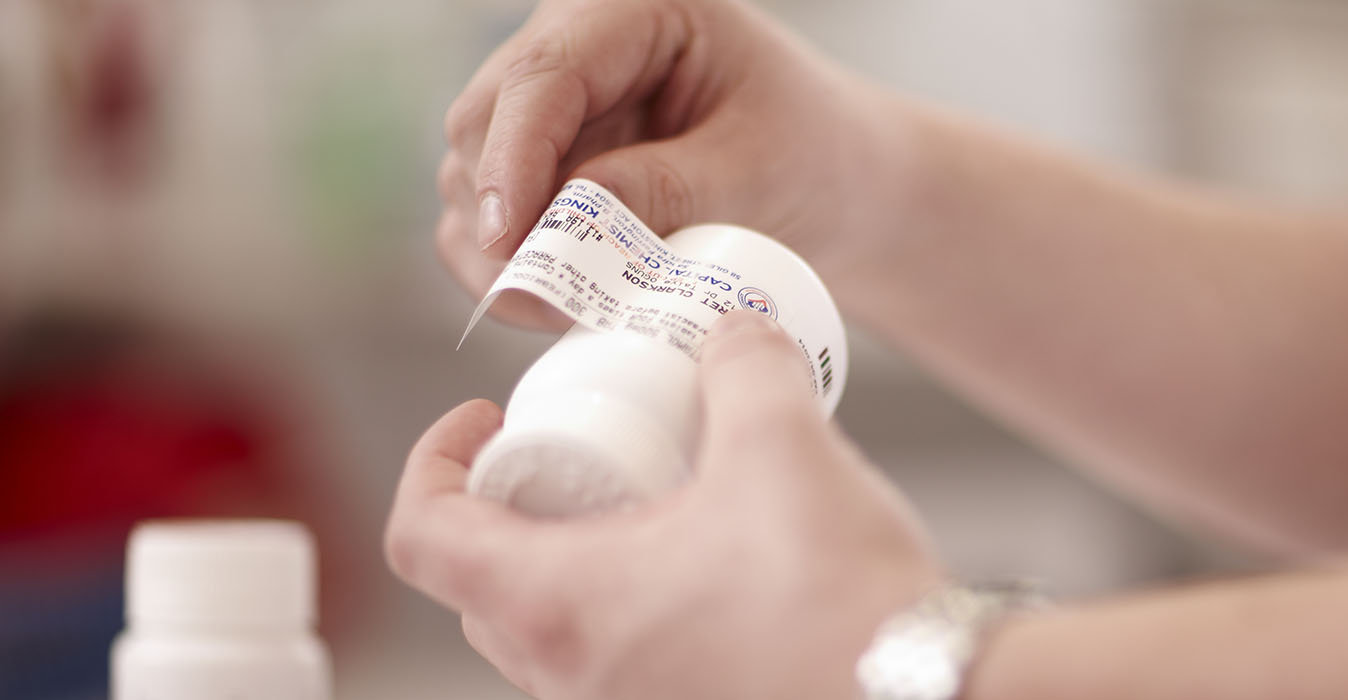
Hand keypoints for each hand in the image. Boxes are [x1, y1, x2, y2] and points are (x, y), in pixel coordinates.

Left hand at [385, 311, 943, 698]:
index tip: (487, 416)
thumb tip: (730, 328)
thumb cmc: (837, 598)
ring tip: (646, 502)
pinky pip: (615, 663)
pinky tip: (706, 565)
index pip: (422, 536)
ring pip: (546, 634)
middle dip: (506, 508)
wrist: (924, 696)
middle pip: (478, 587)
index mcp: (556, 607)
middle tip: (570, 449)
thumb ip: (746, 362)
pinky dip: (628, 608)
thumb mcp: (782, 443)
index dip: (432, 461)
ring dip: (568, 561)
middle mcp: (569, 676)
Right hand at [436, 0, 913, 329]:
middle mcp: (577, 48)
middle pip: (484, 122)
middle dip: (503, 215)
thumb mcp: (756, 172)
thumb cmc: (814, 154)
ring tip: (571, 305)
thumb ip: (664, 191)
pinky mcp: (545, 166)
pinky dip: (513, 267)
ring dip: (503, 250)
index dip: (513, 159)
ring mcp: (553, 109)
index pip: (542, 75)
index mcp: (634, 11)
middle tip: (542, 297)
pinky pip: (490, 217)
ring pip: (473, 175)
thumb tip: (565, 229)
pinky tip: (565, 300)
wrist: (839, 186)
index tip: (509, 242)